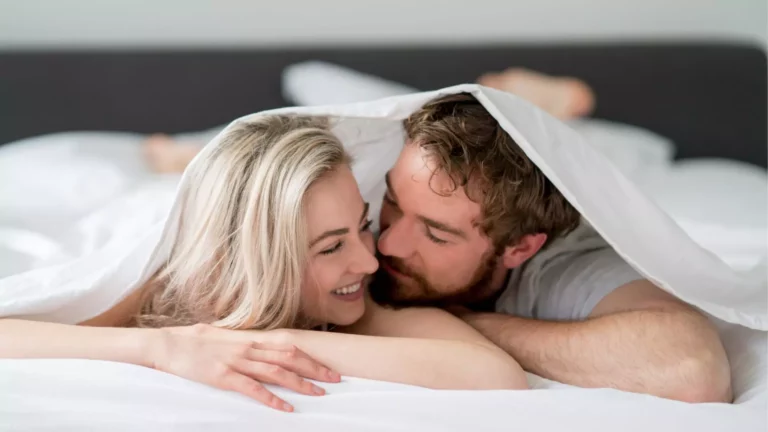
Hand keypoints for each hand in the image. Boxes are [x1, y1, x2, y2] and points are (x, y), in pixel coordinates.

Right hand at [150, 324, 340, 411]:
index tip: (327, 366)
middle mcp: (248, 349)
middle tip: (335, 379)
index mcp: (249, 341)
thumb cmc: (194, 343)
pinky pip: (252, 389)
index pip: (288, 347)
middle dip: (314, 369)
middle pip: (290, 358)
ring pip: (276, 372)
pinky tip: (285, 407)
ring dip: (300, 384)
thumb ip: (243, 345)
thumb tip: (258, 349)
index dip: (310, 357)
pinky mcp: (223, 376)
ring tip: (318, 393)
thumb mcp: (223, 339)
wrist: (168, 345)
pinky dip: (272, 398)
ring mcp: (236, 362)